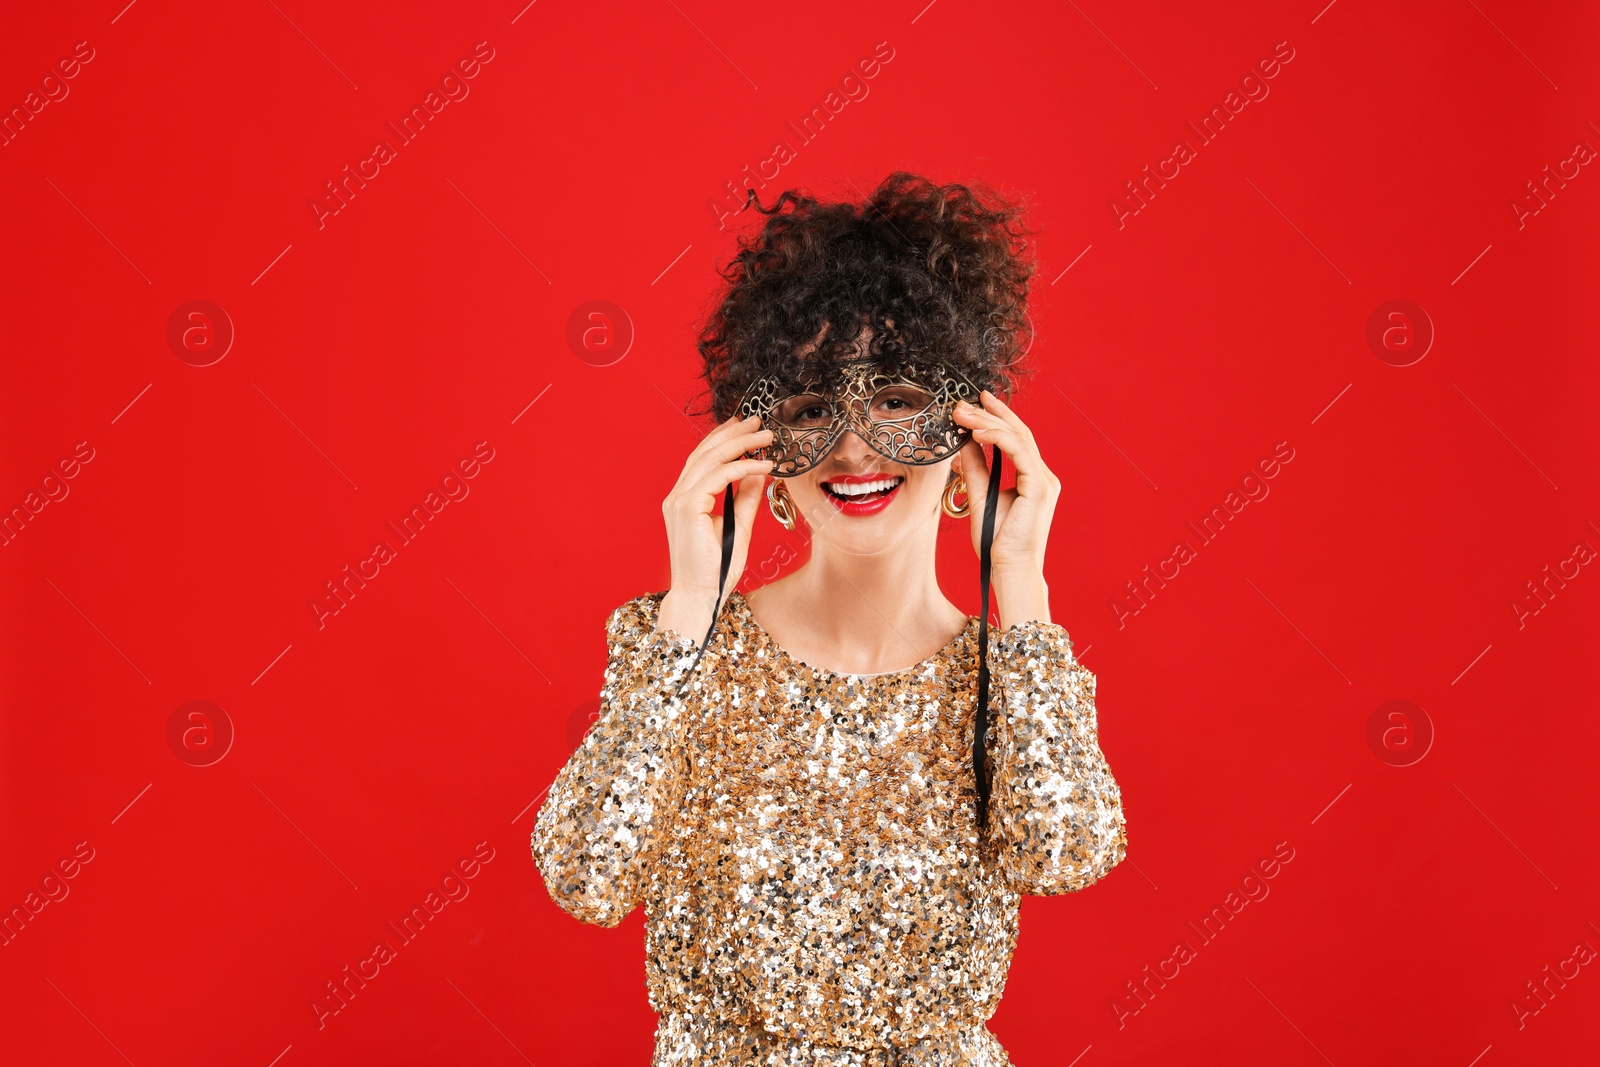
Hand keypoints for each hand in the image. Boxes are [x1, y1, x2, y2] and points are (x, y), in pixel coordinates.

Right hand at [658, 414, 774, 639]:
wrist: (701, 596)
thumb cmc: (716, 569)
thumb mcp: (738, 526)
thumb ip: (744, 498)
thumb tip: (757, 472)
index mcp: (685, 498)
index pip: (704, 458)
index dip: (725, 438)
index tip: (748, 427)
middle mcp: (677, 495)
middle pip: (706, 451)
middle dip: (734, 432)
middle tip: (759, 421)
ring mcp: (679, 500)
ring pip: (711, 458)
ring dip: (742, 443)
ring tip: (766, 436)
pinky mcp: (687, 507)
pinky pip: (719, 476)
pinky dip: (743, 467)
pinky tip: (763, 465)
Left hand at [951, 390, 1059, 586]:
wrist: (1009, 569)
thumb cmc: (996, 542)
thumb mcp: (980, 496)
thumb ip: (975, 468)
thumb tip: (963, 443)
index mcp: (1032, 478)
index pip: (1015, 439)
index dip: (997, 417)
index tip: (975, 402)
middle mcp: (1042, 476)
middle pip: (1018, 433)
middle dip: (989, 414)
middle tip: (963, 403)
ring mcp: (1044, 481)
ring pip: (1018, 439)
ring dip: (988, 422)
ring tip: (963, 414)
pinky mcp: (1040, 488)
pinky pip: (1019, 453)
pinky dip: (998, 439)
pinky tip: (977, 432)